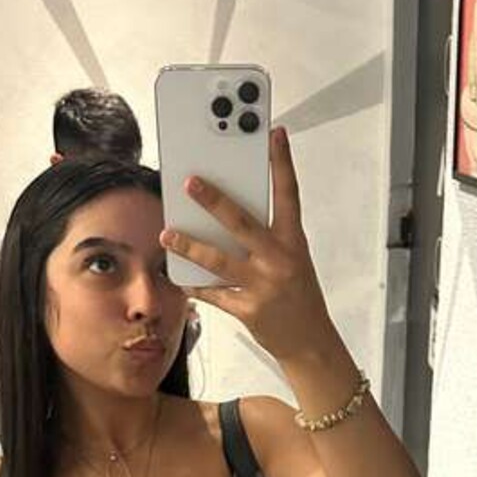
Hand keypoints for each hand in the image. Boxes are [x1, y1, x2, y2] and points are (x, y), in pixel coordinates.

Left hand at [159, 125, 334, 363]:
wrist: (310, 342)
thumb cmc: (299, 296)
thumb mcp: (293, 259)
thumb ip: (267, 238)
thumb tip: (226, 217)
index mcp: (293, 242)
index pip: (289, 194)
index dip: (282, 162)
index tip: (273, 134)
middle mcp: (280, 260)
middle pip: (242, 222)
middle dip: (214, 201)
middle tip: (190, 183)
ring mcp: (263, 286)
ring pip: (219, 260)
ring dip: (189, 246)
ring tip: (167, 235)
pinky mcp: (248, 310)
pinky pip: (214, 294)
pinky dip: (195, 286)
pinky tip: (180, 278)